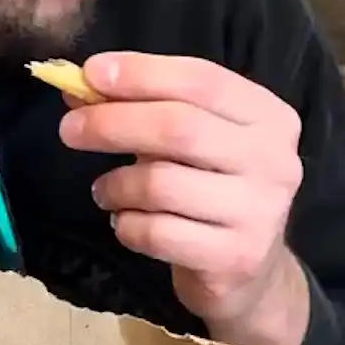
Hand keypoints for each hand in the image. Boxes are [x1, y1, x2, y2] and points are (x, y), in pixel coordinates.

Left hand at [58, 52, 310, 344]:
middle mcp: (274, 160)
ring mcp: (259, 211)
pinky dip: (126, 225)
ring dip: (116, 185)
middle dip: (113, 123)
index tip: (90, 73)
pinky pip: (157, 232)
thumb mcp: (191, 141)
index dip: (143, 73)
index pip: (202, 80)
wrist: (250, 272)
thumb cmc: (213, 191)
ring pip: (161, 183)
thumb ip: (144, 109)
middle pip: (179, 128)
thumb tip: (80, 88)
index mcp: (269, 117)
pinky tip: (127, 222)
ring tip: (105, 191)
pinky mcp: (235, 256)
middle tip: (70, 130)